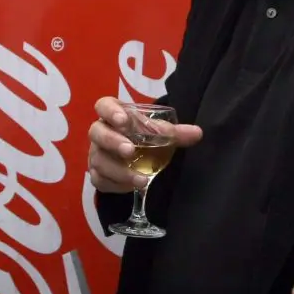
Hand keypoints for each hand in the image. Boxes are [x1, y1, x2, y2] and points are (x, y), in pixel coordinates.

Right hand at [87, 97, 201, 193]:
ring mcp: (96, 154)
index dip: (111, 111)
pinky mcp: (97, 173)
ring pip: (99, 160)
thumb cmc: (141, 136)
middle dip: (112, 142)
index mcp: (113, 114)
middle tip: (130, 150)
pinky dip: (117, 185)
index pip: (103, 105)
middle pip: (96, 132)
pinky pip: (100, 180)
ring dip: (120, 170)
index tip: (124, 121)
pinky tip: (133, 187)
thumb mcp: (157, 132)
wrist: (131, 157)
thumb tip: (198, 133)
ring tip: (142, 179)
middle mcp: (100, 132)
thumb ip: (174, 133)